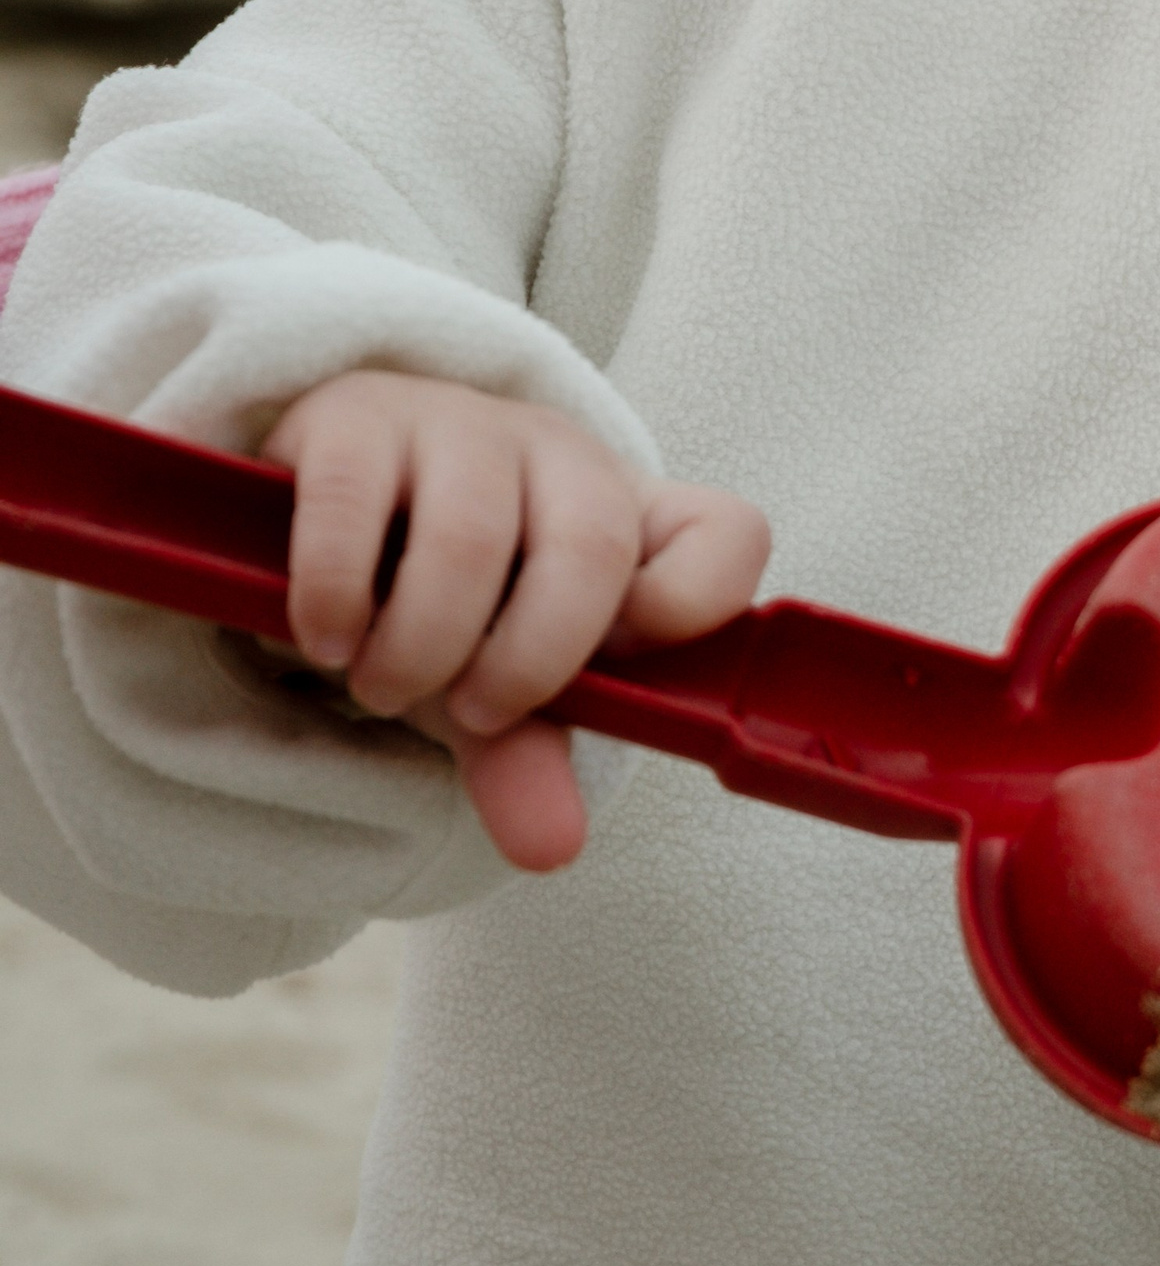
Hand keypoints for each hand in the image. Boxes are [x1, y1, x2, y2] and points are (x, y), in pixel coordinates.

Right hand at [264, 370, 770, 874]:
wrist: (326, 511)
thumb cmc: (446, 602)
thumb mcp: (493, 689)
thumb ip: (525, 759)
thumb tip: (550, 849)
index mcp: (626, 516)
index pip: (728, 535)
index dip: (694, 607)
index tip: (613, 674)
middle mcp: (558, 455)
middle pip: (591, 547)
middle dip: (529, 662)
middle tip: (468, 712)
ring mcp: (460, 424)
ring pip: (470, 534)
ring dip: (421, 642)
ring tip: (381, 683)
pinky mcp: (356, 416)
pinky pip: (353, 500)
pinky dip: (336, 593)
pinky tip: (325, 637)